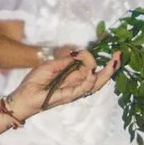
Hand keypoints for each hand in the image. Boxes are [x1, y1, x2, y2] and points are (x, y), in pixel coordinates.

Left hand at [4, 49, 118, 121]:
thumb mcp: (51, 65)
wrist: (24, 96)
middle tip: (120, 55)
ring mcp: (75, 90)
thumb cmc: (35, 80)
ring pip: (97, 82)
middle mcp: (77, 82)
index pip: (90, 65)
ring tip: (115, 61)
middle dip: (111, 66)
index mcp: (73, 74)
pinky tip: (93, 71)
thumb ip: (66, 61)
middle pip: (100, 75)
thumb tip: (79, 53)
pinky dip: (90, 79)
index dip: (93, 55)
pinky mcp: (71, 96)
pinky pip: (84, 88)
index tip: (86, 48)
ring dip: (107, 72)